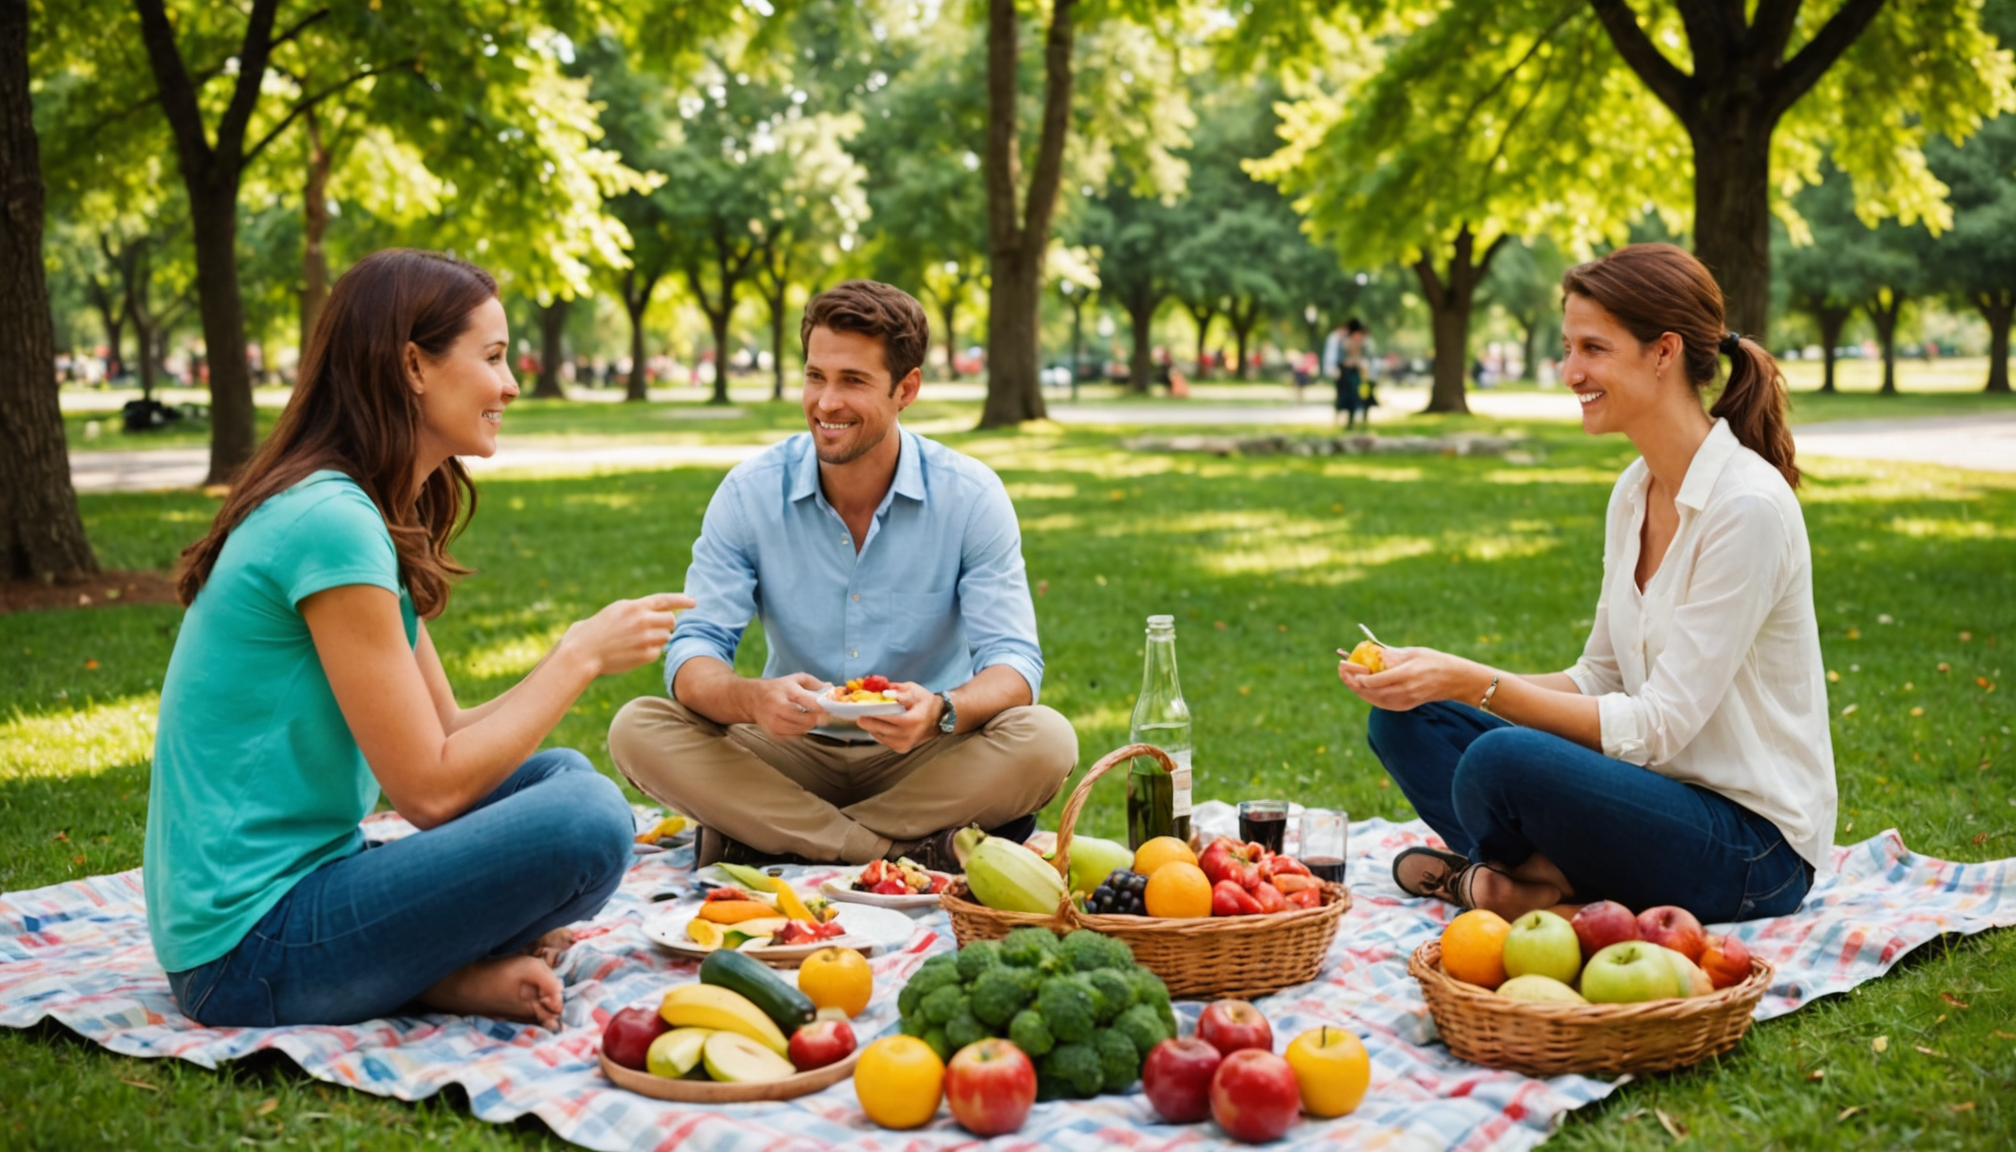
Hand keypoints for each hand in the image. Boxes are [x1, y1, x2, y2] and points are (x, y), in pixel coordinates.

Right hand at [562, 593, 693, 676]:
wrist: (584, 652)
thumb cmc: (598, 630)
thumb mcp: (617, 610)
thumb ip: (640, 609)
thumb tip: (665, 612)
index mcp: (635, 606)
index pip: (665, 600)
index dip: (682, 600)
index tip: (694, 602)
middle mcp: (643, 620)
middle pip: (671, 620)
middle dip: (667, 625)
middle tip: (656, 629)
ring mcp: (645, 638)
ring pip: (666, 637)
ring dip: (658, 639)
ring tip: (638, 641)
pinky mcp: (646, 655)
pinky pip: (658, 652)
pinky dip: (650, 652)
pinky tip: (634, 651)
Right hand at [747, 672, 833, 739]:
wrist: (751, 700)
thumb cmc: (777, 689)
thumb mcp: (794, 679)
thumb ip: (814, 683)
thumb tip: (831, 688)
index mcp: (786, 691)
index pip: (807, 701)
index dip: (821, 708)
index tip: (830, 710)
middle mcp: (778, 707)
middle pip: (805, 720)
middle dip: (817, 720)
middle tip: (823, 717)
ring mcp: (774, 722)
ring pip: (801, 730)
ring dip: (809, 726)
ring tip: (808, 718)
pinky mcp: (773, 733)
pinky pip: (794, 737)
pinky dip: (800, 731)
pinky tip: (798, 724)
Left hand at [855, 681, 941, 753]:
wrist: (939, 719)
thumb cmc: (926, 702)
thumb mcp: (915, 691)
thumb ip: (899, 692)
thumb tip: (884, 692)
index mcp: (912, 720)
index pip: (889, 718)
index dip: (874, 714)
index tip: (862, 709)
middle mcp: (908, 735)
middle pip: (882, 729)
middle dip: (868, 722)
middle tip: (858, 716)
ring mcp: (905, 744)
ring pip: (881, 737)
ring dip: (872, 728)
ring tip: (864, 720)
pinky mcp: (902, 749)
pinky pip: (885, 741)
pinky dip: (878, 734)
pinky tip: (875, 726)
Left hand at [1336, 645, 1483, 711]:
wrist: (1455, 680)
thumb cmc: (1434, 661)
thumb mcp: (1412, 652)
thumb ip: (1390, 654)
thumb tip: (1368, 650)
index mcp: (1407, 674)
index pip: (1375, 680)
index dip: (1357, 676)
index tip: (1346, 665)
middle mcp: (1405, 690)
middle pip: (1371, 692)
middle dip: (1352, 683)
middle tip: (1341, 672)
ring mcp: (1406, 701)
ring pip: (1374, 700)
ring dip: (1358, 690)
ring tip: (1347, 679)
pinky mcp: (1406, 706)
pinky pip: (1381, 704)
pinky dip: (1368, 697)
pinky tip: (1361, 688)